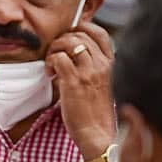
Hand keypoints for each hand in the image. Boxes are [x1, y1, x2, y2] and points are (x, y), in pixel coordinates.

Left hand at [46, 21, 116, 160]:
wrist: (96, 133)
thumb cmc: (94, 111)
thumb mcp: (100, 82)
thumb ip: (92, 66)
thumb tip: (73, 51)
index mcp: (111, 63)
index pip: (99, 31)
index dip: (80, 29)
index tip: (68, 40)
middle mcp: (102, 64)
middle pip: (79, 33)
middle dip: (62, 40)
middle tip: (55, 55)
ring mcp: (89, 72)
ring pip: (68, 41)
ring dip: (54, 49)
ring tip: (52, 64)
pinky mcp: (74, 82)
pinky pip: (59, 58)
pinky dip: (50, 62)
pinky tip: (50, 74)